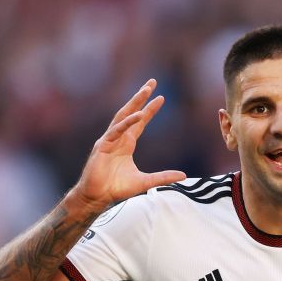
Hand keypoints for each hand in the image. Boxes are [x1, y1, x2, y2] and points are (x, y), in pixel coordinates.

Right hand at [71, 80, 185, 210]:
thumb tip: (184, 176)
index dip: (150, 110)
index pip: (140, 122)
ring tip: (145, 90)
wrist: (97, 197)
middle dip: (141, 97)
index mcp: (126, 144)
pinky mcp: (103, 146)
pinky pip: (116, 130)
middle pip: (131, 112)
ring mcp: (109, 140)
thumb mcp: (145, 182)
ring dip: (134, 102)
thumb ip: (163, 177)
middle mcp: (118, 138)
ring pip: (123, 116)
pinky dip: (127, 122)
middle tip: (151, 82)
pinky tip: (138, 114)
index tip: (161, 98)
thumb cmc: (116, 188)